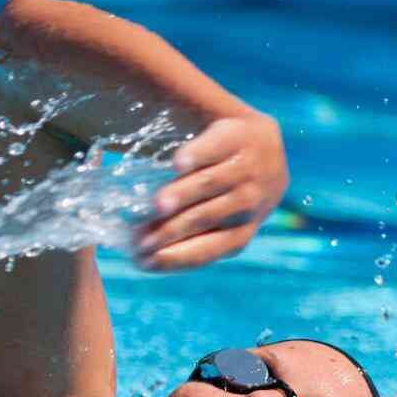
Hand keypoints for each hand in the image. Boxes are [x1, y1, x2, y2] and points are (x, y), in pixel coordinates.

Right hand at [133, 113, 288, 270]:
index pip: (207, 250)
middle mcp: (248, 203)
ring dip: (183, 194)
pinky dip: (198, 156)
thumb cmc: (227, 191)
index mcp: (240, 232)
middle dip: (170, 229)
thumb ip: (185, 233)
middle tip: (139, 237)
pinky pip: (215, 148)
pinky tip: (180, 163)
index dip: (174, 257)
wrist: (262, 144)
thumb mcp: (218, 218)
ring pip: (210, 184)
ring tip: (157, 205)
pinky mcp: (236, 135)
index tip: (143, 260)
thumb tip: (134, 255)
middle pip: (203, 217)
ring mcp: (246, 169)